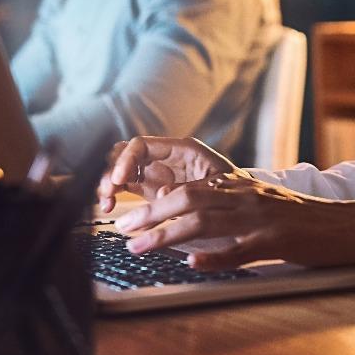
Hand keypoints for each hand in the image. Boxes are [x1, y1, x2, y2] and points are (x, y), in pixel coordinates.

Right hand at [96, 136, 239, 213]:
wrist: (248, 208)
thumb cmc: (236, 193)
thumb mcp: (217, 188)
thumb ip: (189, 188)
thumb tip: (161, 194)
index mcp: (182, 150)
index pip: (142, 145)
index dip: (125, 159)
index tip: (118, 180)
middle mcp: (165, 158)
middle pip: (126, 155)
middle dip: (112, 171)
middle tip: (108, 193)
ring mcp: (157, 174)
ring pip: (122, 170)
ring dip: (109, 184)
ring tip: (107, 204)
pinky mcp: (151, 191)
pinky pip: (125, 187)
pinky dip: (114, 195)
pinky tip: (111, 208)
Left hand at [115, 176, 354, 271]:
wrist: (353, 224)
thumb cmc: (309, 220)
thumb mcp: (267, 206)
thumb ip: (235, 209)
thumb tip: (200, 227)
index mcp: (243, 188)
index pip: (190, 188)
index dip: (156, 201)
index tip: (130, 215)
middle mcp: (246, 197)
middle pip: (188, 199)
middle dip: (151, 214)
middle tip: (123, 229)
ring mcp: (261, 219)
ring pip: (205, 222)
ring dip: (167, 235)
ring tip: (141, 247)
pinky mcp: (277, 241)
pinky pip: (239, 249)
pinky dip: (214, 257)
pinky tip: (193, 264)